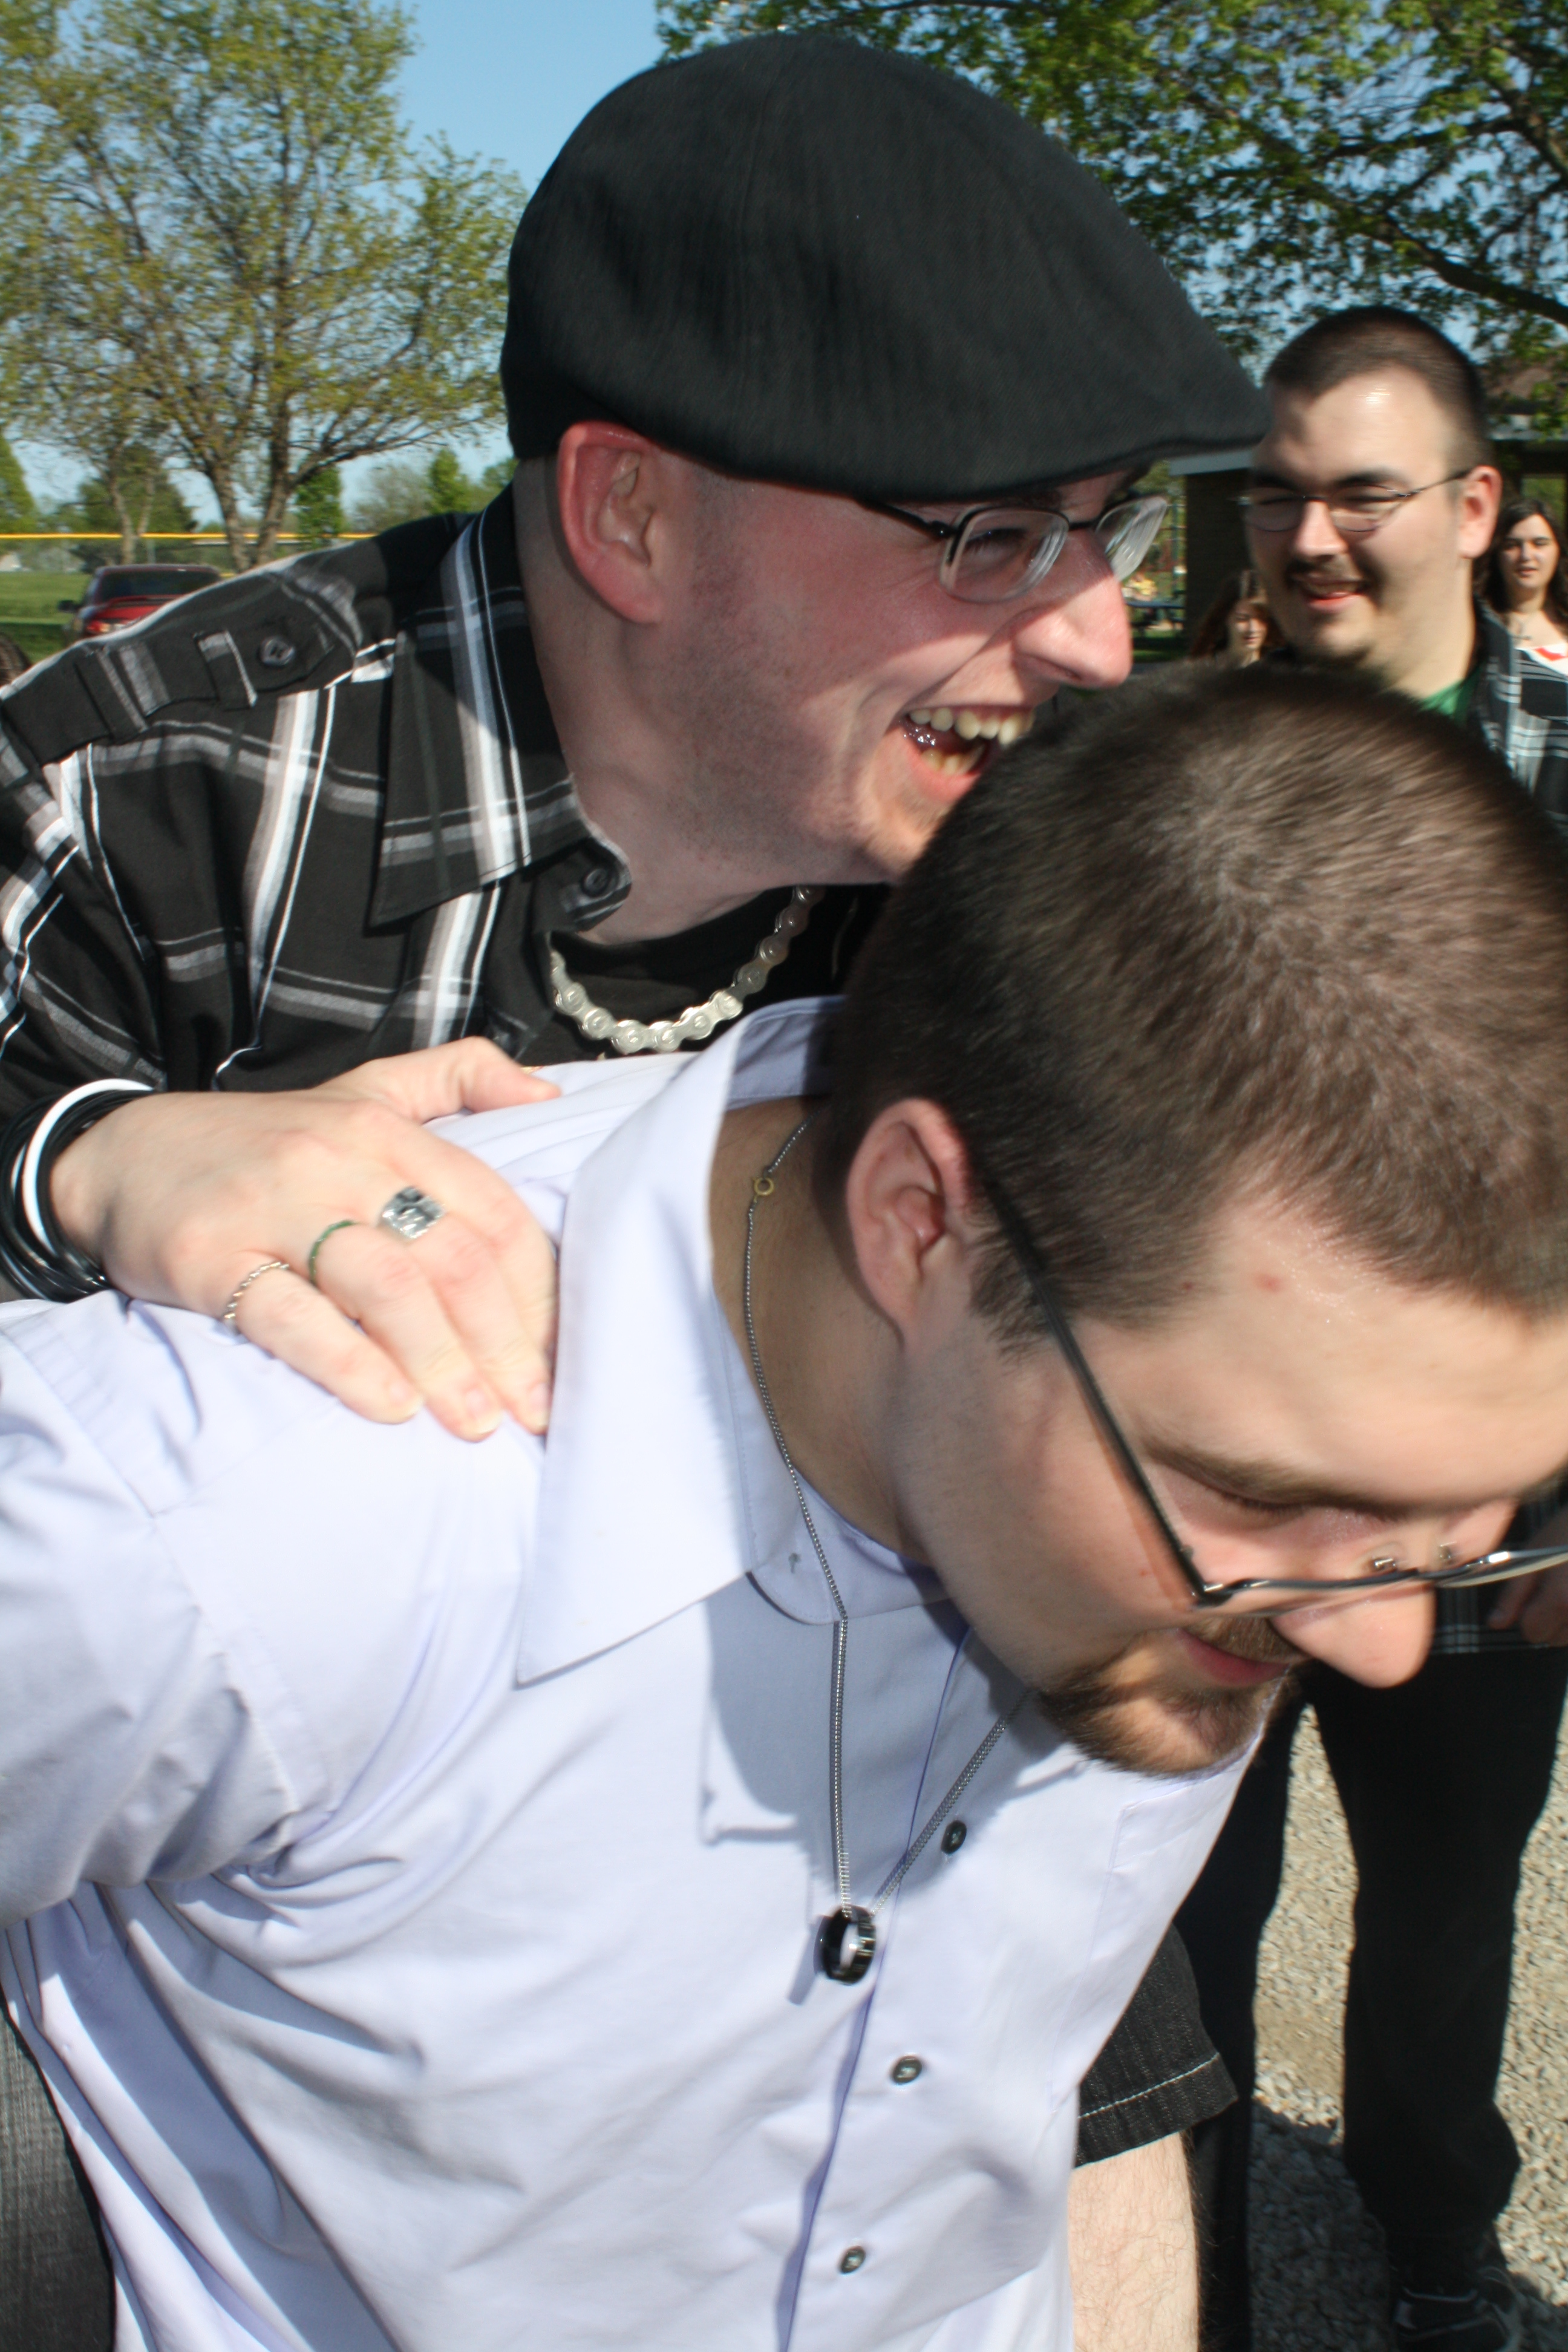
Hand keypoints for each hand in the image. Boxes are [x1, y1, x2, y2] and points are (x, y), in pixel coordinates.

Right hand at [51, 1042, 561, 1439]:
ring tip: (473, 1423)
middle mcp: (338, 1160)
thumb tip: (549, 1093)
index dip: (536, 1292)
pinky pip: (291, 1314)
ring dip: (441, 1362)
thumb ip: (457, 1079)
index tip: (558, 1357)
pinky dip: (348, 1363)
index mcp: (387, 1130)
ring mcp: (273, 1206)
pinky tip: (389, 1406)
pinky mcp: (211, 1256)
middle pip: (449, 1256)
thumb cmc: (261, 1143)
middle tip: (531, 1410)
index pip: (491, 1212)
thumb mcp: (362, 1090)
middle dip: (502, 1343)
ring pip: (384, 1284)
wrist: (120, 1155)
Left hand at [1488, 1516, 1567, 1644]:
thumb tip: (1496, 1624)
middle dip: (1547, 1619)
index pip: (1532, 1631)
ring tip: (1567, 1587)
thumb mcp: (1532, 1557)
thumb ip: (1512, 1594)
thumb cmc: (1565, 1533)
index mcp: (1561, 1601)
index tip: (1531, 1596)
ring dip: (1565, 1621)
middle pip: (1553, 1638)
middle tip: (1554, 1588)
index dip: (1526, 1614)